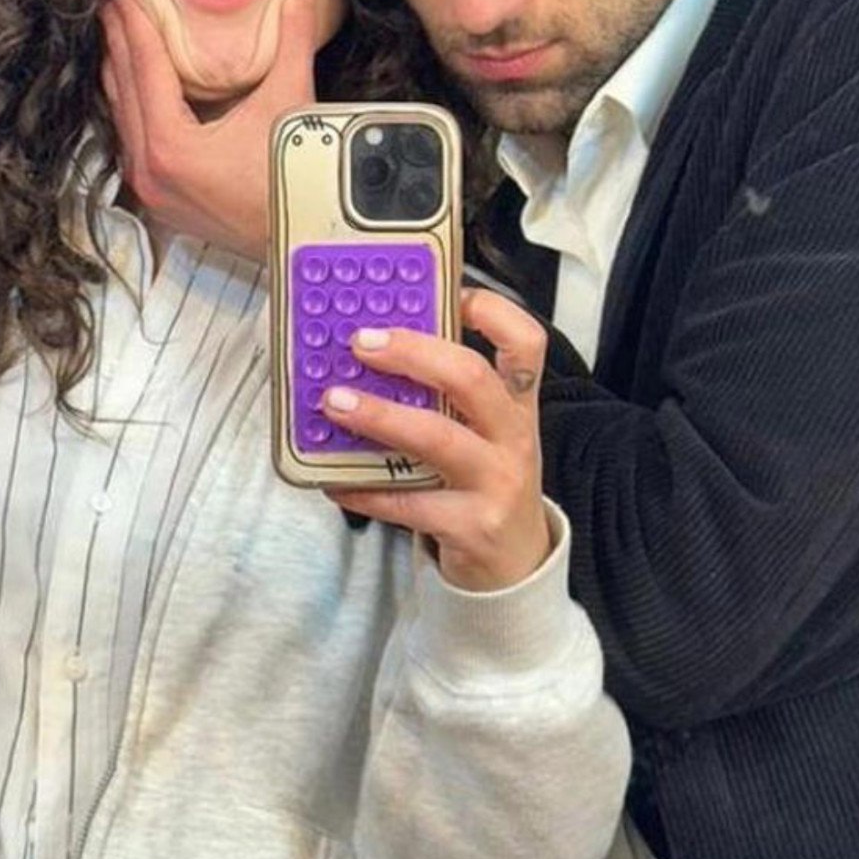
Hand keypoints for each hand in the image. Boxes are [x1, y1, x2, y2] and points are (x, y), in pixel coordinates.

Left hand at [100, 0, 320, 260]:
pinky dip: (129, 107)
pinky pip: (130, 141)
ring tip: (118, 33)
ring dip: (120, 73)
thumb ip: (293, 39)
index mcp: (172, 146)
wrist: (301, 241)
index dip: (134, 23)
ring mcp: (150, 188)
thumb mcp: (291, 104)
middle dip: (119, 41)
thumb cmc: (297, 183)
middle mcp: (150, 169)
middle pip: (123, 89)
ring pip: (121, 116)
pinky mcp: (157, 199)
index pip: (145, 68)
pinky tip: (133, 86)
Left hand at [322, 289, 552, 591]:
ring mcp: (495, 483)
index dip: (491, 312)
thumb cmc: (486, 480)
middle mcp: (513, 437)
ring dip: (380, 415)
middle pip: (471, 378)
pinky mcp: (469, 527)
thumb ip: (450, 394)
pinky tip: (333, 478)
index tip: (448, 294)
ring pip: (437, 437)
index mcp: (518, 405)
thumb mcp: (487, 432)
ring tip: (334, 402)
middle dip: (412, 353)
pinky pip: (406, 502)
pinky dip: (364, 487)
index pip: (526, 343)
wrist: (515, 564)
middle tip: (361, 342)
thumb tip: (376, 344)